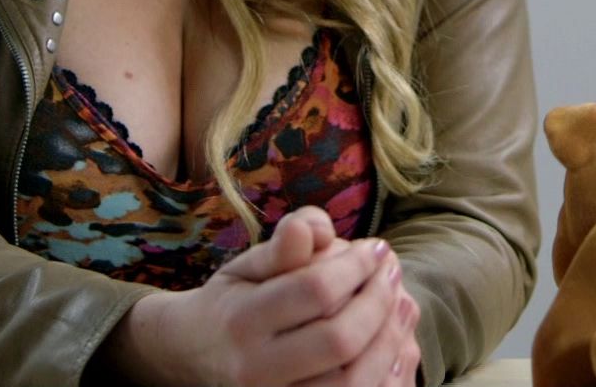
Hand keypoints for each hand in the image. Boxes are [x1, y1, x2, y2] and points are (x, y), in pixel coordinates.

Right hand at [97, 207, 420, 386]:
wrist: (194, 357)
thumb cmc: (232, 302)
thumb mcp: (248, 267)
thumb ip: (283, 246)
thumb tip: (313, 225)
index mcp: (241, 321)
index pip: (314, 291)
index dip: (355, 265)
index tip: (376, 247)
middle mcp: (255, 369)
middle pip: (338, 339)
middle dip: (377, 301)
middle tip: (392, 272)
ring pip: (352, 381)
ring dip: (389, 339)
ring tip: (402, 303)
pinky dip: (383, 374)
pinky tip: (395, 344)